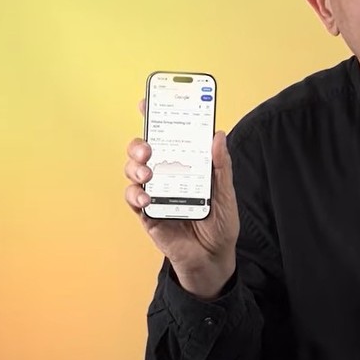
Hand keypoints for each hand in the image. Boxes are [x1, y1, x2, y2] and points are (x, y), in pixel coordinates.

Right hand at [124, 98, 240, 298]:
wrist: (213, 258)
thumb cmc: (220, 224)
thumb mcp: (226, 192)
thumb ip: (221, 165)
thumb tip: (218, 135)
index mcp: (185, 164)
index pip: (167, 136)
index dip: (155, 117)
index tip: (147, 101)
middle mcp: (166, 175)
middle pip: (143, 151)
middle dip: (139, 143)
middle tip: (148, 147)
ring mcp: (154, 193)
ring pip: (133, 171)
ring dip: (135, 167)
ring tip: (148, 173)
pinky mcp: (147, 214)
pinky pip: (134, 199)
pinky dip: (136, 195)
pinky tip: (146, 198)